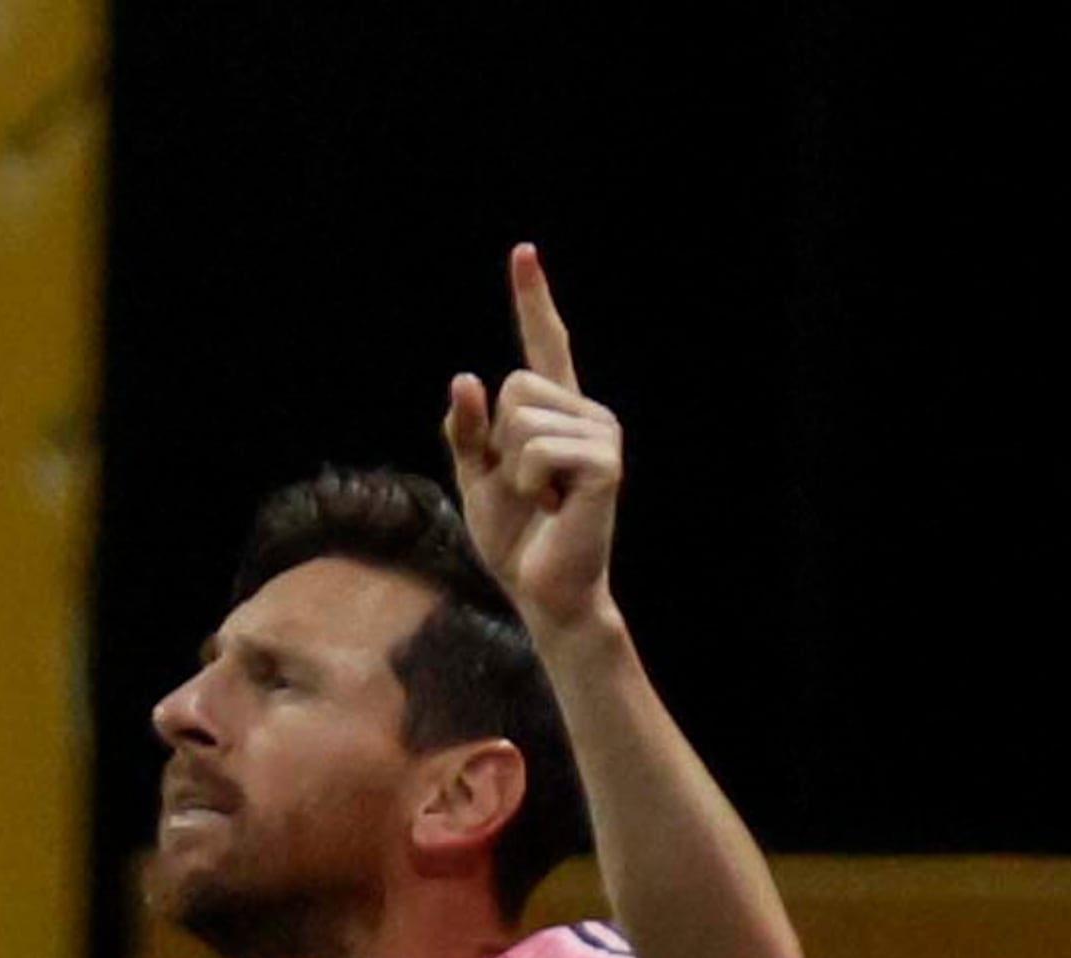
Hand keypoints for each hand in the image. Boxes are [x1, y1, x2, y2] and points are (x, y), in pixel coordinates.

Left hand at [441, 244, 620, 639]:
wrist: (545, 593)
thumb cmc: (516, 540)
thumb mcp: (475, 479)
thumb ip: (466, 431)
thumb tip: (466, 377)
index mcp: (557, 414)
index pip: (544, 346)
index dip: (533, 300)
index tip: (523, 252)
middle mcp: (587, 414)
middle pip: (514, 386)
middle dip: (499, 442)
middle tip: (528, 490)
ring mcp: (601, 436)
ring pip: (521, 418)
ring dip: (514, 469)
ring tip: (543, 502)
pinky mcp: (605, 463)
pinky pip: (536, 451)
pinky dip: (528, 485)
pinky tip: (555, 509)